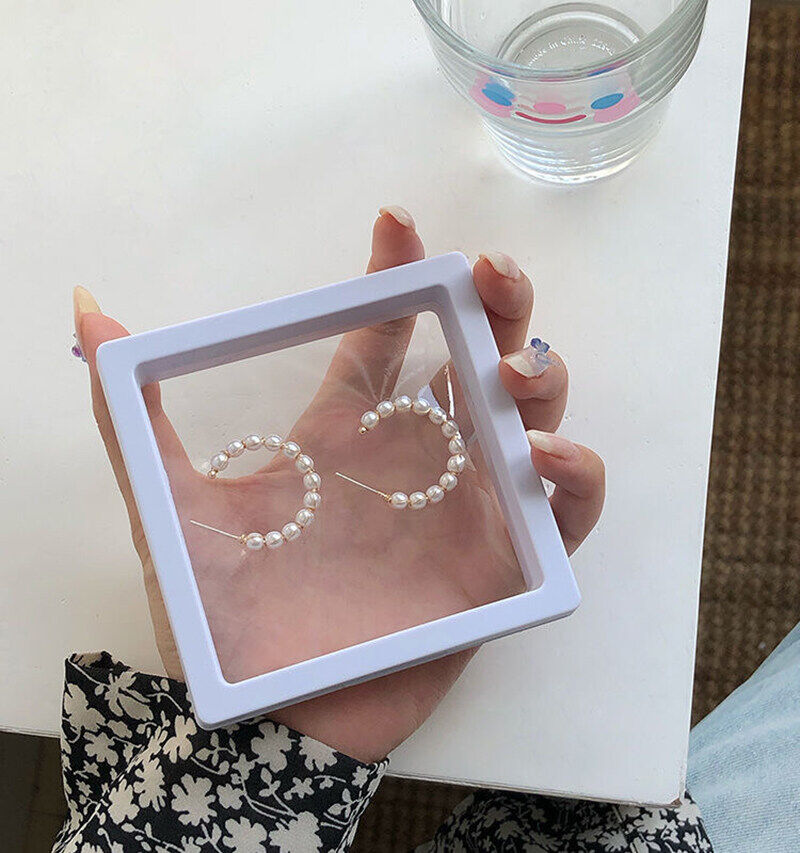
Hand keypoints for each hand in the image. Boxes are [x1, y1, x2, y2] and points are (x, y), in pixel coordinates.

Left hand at [74, 207, 604, 761]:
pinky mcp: (507, 561)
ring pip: (531, 417)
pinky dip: (575, 476)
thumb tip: (88, 315)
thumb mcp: (171, 505)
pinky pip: (568, 510)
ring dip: (540, 375)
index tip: (397, 222)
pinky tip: (541, 459)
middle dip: (496, 304)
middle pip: (476, 356)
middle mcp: (416, 456)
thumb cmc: (225, 614)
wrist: (270, 717)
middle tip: (491, 272)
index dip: (396, 275)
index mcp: (347, 432)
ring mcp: (467, 505)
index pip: (383, 335)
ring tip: (513, 367)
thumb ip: (132, 415)